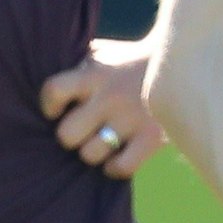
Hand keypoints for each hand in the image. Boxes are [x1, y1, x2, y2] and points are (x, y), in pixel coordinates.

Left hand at [41, 38, 168, 179]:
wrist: (181, 64)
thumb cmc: (128, 63)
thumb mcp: (102, 54)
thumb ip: (76, 65)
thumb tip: (42, 70)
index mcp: (94, 73)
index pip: (53, 91)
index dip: (49, 105)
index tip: (57, 108)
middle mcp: (110, 97)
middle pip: (67, 135)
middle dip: (71, 135)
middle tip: (83, 128)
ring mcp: (131, 119)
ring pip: (90, 155)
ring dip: (93, 151)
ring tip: (103, 139)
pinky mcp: (153, 137)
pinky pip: (120, 168)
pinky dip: (115, 167)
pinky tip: (118, 154)